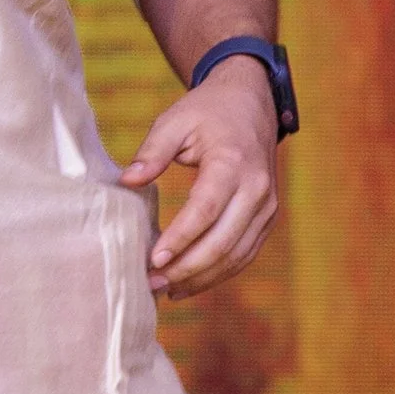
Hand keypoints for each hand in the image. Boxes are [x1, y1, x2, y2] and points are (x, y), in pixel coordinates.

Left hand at [120, 61, 278, 296]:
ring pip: (236, 254)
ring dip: (202, 277)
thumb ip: (152, 152)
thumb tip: (127, 182)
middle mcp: (257, 189)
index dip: (181, 238)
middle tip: (152, 283)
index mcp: (233, 162)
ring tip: (166, 290)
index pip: (206, 209)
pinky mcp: (267, 218)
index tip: (153, 259)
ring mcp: (267, 206)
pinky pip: (245, 253)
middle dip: (187, 268)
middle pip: (223, 240)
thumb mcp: (175, 121)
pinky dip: (219, 273)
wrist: (252, 103)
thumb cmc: (207, 113)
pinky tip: (190, 283)